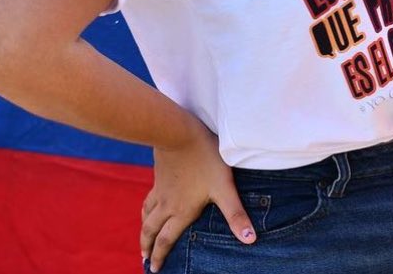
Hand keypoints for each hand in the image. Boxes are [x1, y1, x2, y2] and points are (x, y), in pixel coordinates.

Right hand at [141, 120, 254, 271]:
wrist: (179, 132)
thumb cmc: (204, 159)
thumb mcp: (224, 187)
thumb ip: (235, 214)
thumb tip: (250, 240)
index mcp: (181, 211)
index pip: (166, 240)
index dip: (158, 256)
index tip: (152, 270)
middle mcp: (167, 204)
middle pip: (151, 230)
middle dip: (146, 246)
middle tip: (143, 258)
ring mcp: (161, 188)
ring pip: (147, 213)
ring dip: (144, 228)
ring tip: (143, 235)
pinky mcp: (159, 174)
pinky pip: (149, 196)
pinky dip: (146, 207)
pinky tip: (149, 203)